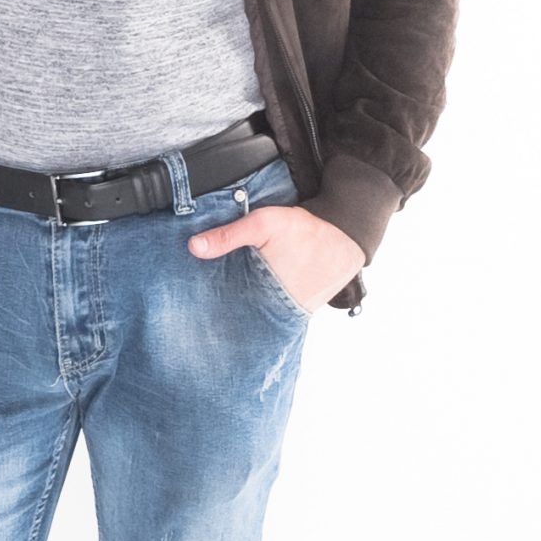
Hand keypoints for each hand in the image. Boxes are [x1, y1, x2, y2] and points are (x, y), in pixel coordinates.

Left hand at [187, 204, 365, 312]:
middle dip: (227, 310)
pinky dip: (265, 304)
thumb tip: (194, 247)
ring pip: (259, 315)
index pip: (227, 312)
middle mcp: (277, 310)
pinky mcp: (303, 309)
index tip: (197, 303)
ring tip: (233, 297)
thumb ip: (228, 236)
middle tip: (210, 301)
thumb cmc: (307, 230)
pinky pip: (276, 310)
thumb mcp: (263, 224)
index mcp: (262, 295)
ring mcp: (292, 312)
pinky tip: (257, 293)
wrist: (346, 234)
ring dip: (247, 308)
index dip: (212, 309)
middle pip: (242, 316)